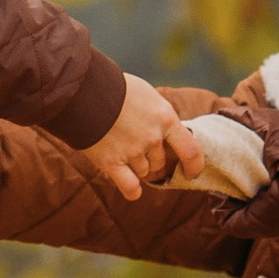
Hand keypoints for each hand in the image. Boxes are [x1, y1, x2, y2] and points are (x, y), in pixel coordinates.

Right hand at [81, 72, 200, 199]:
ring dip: (136, 167)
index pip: (190, 150)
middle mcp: (153, 138)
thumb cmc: (115, 87)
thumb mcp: (147, 95)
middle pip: (160, 161)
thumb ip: (157, 115)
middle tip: (134, 145)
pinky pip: (129, 186)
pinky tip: (132, 190)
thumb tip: (163, 130)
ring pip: (143, 171)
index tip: (191, 171)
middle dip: (151, 158)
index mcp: (165, 119)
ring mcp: (133, 152)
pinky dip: (132, 191)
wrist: (84, 89)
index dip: (194, 164)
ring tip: (120, 150)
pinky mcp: (112, 163)